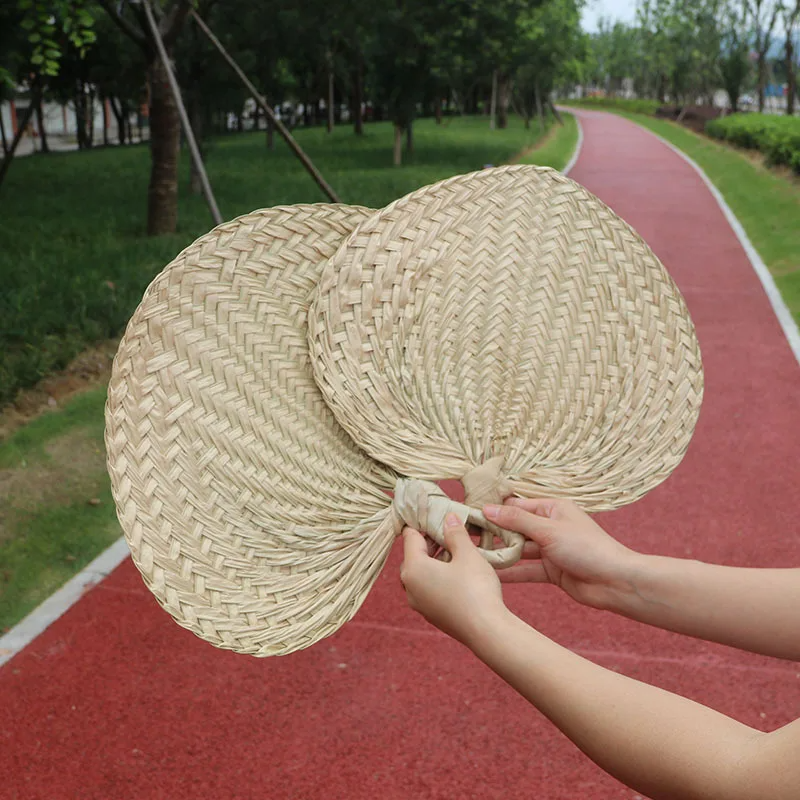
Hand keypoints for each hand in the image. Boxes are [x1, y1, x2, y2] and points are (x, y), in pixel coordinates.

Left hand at [400, 513, 508, 647]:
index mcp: (412, 569)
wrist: (487, 631)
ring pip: (421, 573)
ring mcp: (419, 604)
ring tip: (456, 551)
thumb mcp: (467, 554)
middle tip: (449, 531)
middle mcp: (409, 587)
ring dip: (435, 559)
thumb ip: (455, 533)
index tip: (436, 514)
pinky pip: (428, 588)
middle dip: (430, 541)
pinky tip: (458, 573)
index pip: (410, 537)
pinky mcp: (431, 614)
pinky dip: (438, 576)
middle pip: (413, 555)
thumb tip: (448, 518)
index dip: (422, 523)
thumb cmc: (475, 589)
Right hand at [483, 498, 639, 610]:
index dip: (494, 511)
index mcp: (552, 508)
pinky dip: (511, 572)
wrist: (615, 582)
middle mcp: (550, 526)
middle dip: (494, 533)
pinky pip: (526, 569)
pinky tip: (491, 575)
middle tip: (466, 537)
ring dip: (500, 553)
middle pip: (515, 527)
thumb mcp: (548, 530)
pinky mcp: (551, 570)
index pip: (516, 506)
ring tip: (473, 557)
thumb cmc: (587, 548)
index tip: (470, 516)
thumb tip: (488, 509)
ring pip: (519, 549)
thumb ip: (517, 520)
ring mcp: (550, 549)